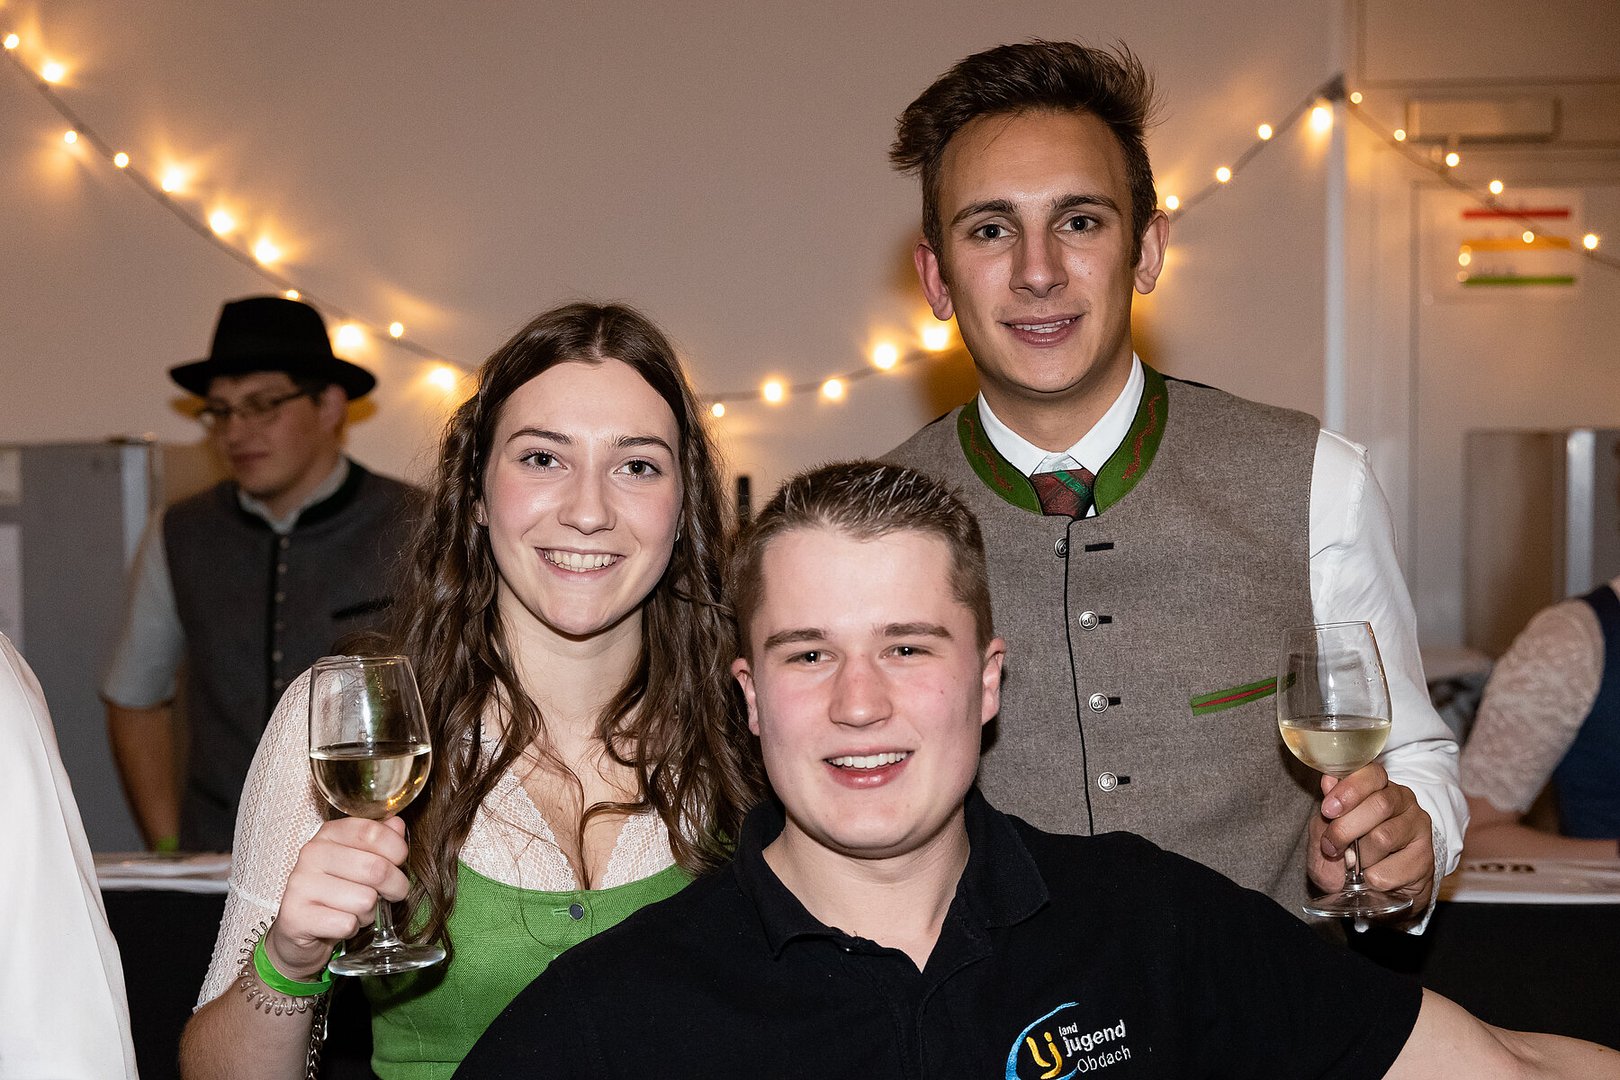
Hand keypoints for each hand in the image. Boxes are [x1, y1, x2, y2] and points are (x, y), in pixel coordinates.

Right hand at [264, 816, 409, 979]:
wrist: (299, 927)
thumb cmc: (337, 890)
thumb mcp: (360, 859)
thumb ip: (380, 839)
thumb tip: (397, 825)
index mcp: (329, 833)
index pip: (373, 832)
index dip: (397, 850)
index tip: (398, 862)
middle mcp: (312, 853)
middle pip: (376, 869)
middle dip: (394, 887)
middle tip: (390, 893)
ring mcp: (301, 884)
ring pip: (365, 901)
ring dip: (369, 912)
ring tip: (355, 909)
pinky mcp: (296, 916)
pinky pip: (347, 924)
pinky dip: (351, 928)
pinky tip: (339, 923)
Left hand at [1308, 763, 1434, 914]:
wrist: (1367, 892)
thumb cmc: (1346, 853)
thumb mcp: (1327, 828)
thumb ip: (1329, 806)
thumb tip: (1328, 780)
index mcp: (1378, 786)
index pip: (1372, 774)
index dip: (1349, 790)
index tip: (1328, 810)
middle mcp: (1403, 801)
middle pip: (1379, 806)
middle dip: (1345, 829)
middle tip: (1330, 846)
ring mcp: (1418, 828)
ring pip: (1383, 838)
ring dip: (1360, 857)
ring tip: (1355, 865)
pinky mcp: (1425, 859)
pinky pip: (1391, 870)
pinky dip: (1372, 879)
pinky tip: (1372, 878)